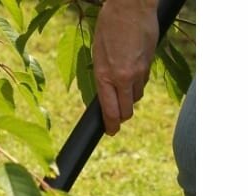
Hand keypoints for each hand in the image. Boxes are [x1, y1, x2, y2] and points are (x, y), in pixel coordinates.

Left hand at [92, 0, 159, 134]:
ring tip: (123, 87)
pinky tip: (132, 70)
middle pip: (127, 110)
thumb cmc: (109, 25)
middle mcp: (123, 77)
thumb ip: (103, 75)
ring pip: (137, 95)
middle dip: (122, 116)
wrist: (131, 7)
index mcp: (105, 75)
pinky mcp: (149, 63)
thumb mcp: (98, 52)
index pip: (111, 111)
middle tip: (118, 117)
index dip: (111, 125)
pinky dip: (138, 82)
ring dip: (130, 96)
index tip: (111, 131)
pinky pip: (144, 81)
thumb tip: (107, 92)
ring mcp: (139, 71)